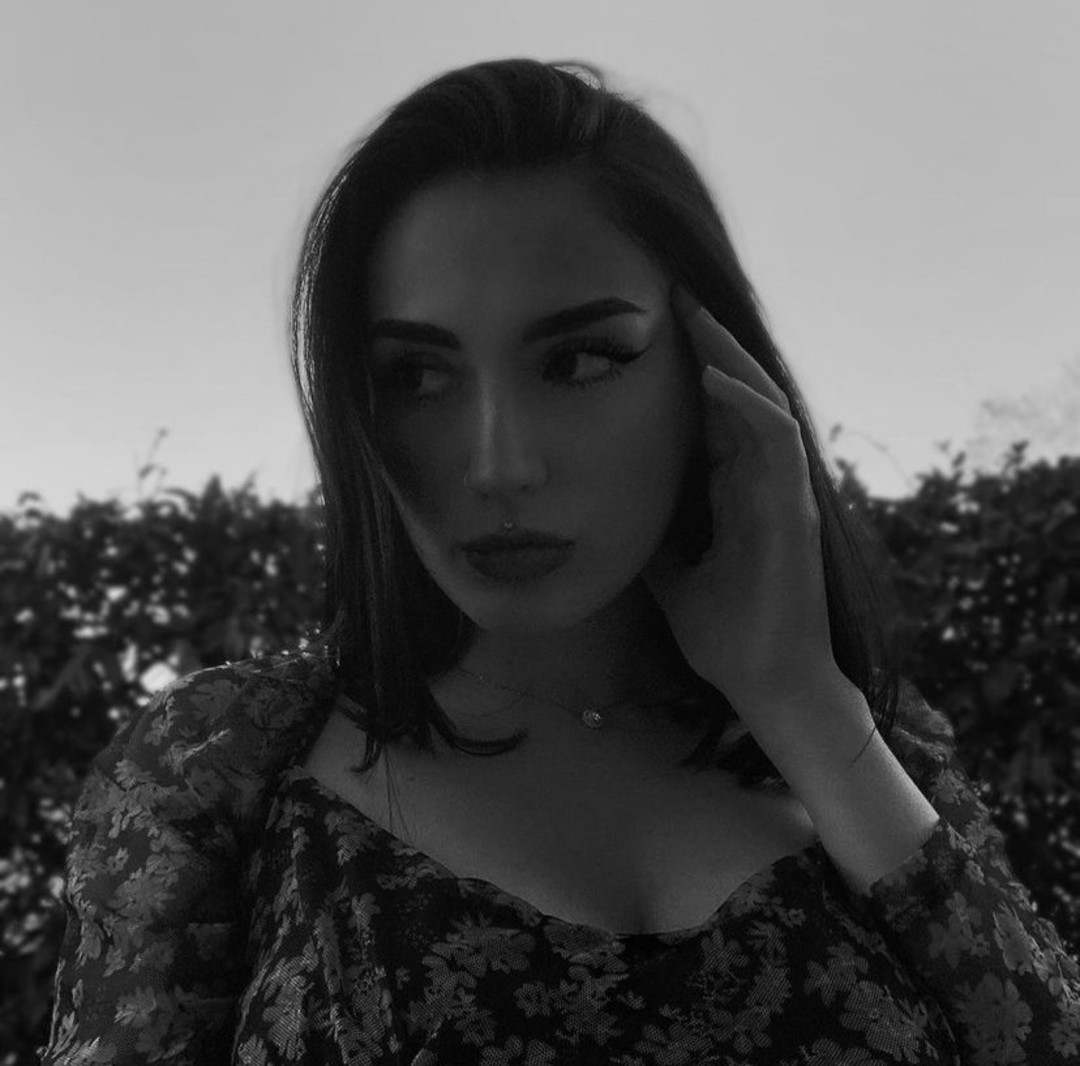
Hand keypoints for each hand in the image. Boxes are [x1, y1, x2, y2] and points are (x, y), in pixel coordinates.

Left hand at [642, 285, 842, 716]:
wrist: (766, 684)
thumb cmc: (728, 635)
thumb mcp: (670, 579)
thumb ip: (652, 544)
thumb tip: (612, 522)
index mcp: (735, 493)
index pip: (713, 417)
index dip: (688, 376)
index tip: (651, 338)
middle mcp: (760, 482)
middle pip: (737, 396)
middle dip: (708, 347)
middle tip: (673, 297)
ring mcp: (780, 492)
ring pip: (761, 404)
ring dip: (730, 359)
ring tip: (694, 316)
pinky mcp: (793, 509)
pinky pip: (776, 441)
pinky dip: (748, 407)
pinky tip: (714, 379)